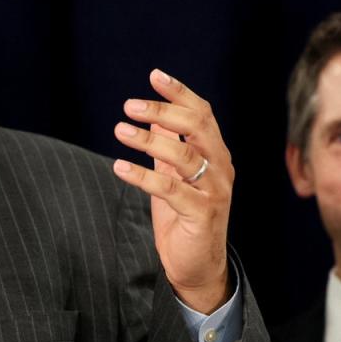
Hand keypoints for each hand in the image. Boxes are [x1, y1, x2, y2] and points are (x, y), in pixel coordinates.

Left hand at [112, 69, 233, 312]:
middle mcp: (220, 168)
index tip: (154, 75)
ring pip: (183, 156)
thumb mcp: (173, 174)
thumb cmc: (184, 217)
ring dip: (148, 140)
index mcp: (216, 154)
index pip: (202, 114)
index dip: (179, 92)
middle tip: (130, 106)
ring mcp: (214, 191)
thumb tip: (155, 115)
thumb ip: (168, 145)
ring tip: (119, 130)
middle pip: (197, 126)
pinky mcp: (202, 214)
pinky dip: (143, 175)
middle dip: (164, 110)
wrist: (197, 266)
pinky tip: (120, 166)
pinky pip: (170, 189)